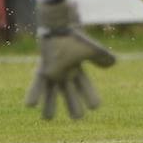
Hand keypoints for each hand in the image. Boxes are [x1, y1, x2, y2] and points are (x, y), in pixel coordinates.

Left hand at [25, 0, 116, 119]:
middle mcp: (64, 73)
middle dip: (73, 104)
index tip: (96, 107)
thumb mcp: (92, 48)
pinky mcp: (43, 68)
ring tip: (48, 119)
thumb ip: (102, 57)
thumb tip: (112, 64)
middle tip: (78, 118)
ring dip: (50, 104)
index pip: (85, 86)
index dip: (90, 95)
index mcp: (76, 69)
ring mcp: (53, 71)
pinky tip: (30, 106)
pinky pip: (37, 83)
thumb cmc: (75, 36)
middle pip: (69, 92)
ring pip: (51, 91)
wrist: (61, 24)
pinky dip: (34, 94)